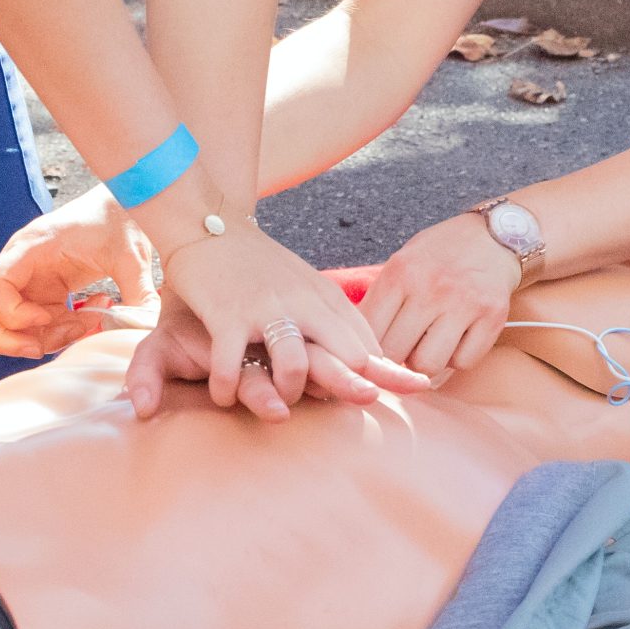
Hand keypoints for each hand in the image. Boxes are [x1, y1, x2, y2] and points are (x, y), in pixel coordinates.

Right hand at [0, 183, 154, 359]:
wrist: (123, 205)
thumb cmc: (122, 221)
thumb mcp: (134, 257)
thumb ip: (138, 294)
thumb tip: (143, 328)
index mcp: (34, 245)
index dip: (11, 313)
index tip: (47, 318)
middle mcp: (21, 261)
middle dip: (7, 337)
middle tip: (44, 346)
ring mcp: (27, 277)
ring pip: (1, 320)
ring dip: (36, 338)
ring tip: (81, 327)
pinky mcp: (40, 290)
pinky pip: (28, 323)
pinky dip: (50, 334)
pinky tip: (85, 319)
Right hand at [142, 222, 429, 421]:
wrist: (210, 221)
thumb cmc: (258, 265)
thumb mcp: (305, 286)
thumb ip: (332, 319)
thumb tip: (369, 357)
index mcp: (323, 298)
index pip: (367, 340)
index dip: (391, 369)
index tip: (419, 387)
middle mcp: (301, 303)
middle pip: (345, 353)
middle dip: (359, 386)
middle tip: (364, 404)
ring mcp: (265, 308)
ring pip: (294, 365)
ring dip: (288, 393)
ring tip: (277, 406)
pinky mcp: (227, 313)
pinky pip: (231, 364)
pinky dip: (228, 388)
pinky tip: (223, 395)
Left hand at [359, 212, 524, 379]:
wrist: (494, 235)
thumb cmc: (440, 254)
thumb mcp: (403, 262)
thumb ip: (381, 298)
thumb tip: (354, 342)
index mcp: (401, 272)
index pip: (370, 331)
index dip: (370, 349)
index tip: (376, 352)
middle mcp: (431, 287)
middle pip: (396, 353)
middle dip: (398, 358)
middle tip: (407, 347)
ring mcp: (463, 302)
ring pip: (429, 365)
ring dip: (428, 361)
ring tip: (432, 344)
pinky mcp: (492, 316)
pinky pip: (463, 363)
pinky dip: (458, 358)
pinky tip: (459, 338)